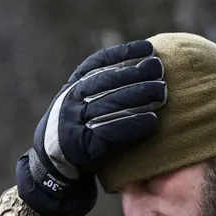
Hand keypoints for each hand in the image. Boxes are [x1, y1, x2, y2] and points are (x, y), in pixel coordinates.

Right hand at [16, 40, 166, 215]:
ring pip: (109, 105)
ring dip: (138, 96)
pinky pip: (110, 134)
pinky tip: (152, 122)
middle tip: (160, 69)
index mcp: (71, 86)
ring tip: (162, 92)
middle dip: (135, 73)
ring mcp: (73, 124)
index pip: (98, 63)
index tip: (148, 48)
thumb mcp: (80, 102)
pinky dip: (132, 127)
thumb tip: (141, 64)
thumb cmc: (78, 129)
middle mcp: (69, 101)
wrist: (54, 166)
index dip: (124, 54)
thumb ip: (101, 86)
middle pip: (106, 82)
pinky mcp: (81, 147)